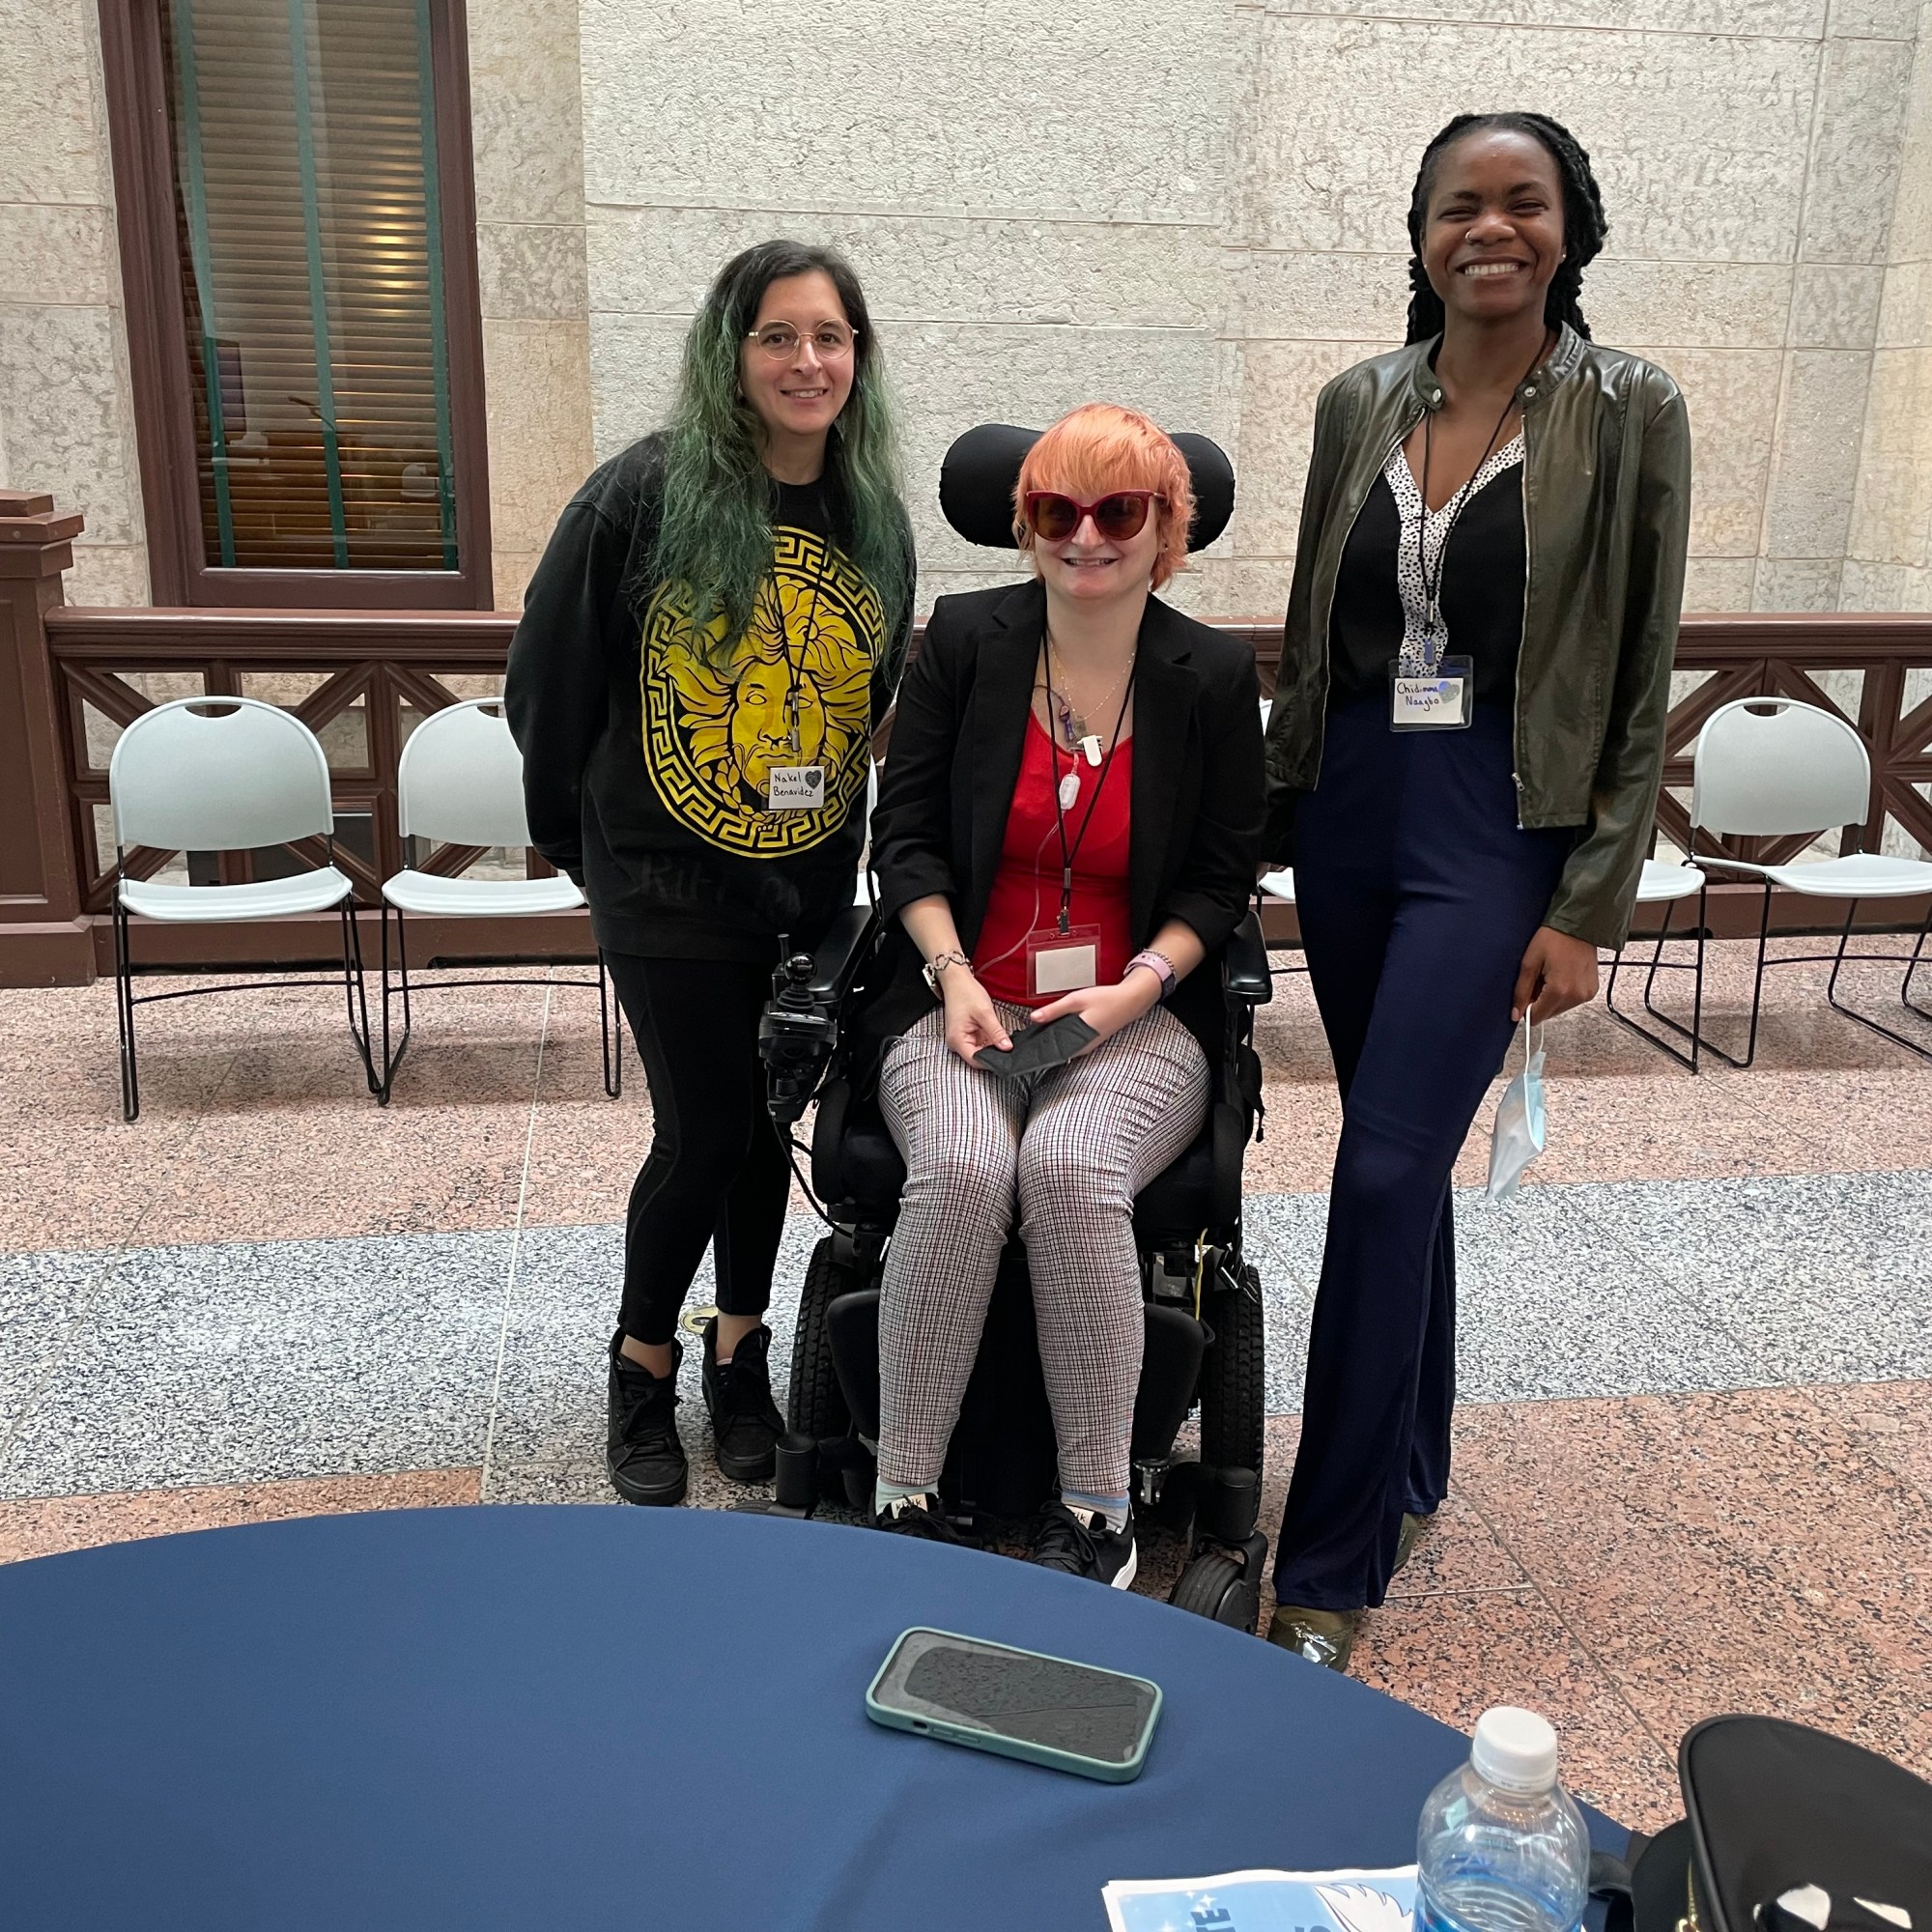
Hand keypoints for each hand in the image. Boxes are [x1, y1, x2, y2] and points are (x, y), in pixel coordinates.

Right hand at [940, 969, 1011, 1065]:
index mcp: (957, 1040)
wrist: (957, 980)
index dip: (992, 1061)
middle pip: (978, 1057)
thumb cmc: (966, 993)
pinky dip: (988, 1039)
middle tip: (1008, 1045)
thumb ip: (996, 1033)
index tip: (1007, 1057)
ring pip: (980, 1050)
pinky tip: (995, 1032)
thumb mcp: (985, 1013)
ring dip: (991, 1045)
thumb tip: (1007, 1048)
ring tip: (1001, 1036)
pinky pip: (979, 1042)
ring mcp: (961, 1038)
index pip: (976, 1061)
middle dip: (993, 1052)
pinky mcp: (966, 1034)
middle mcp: (956, 1042)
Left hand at [1029, 970, 1161, 1053]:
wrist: (1128, 1002)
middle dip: (1040, 1048)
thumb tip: (1033, 1018)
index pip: (1050, 1052)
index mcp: (1077, 1040)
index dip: (1035, 1051)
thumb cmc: (1104, 1000)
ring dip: (1050, 1045)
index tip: (1021, 1049)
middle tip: (1023, 1043)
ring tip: (1033, 1038)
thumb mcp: (1076, 1000)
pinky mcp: (1089, 1042)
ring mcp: (1086, 1047)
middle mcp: (1082, 1048)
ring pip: (1062, 1050)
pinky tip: (1052, 1033)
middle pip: (1055, 1052)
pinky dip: (1060, 1041)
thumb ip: (1054, 1010)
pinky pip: (1070, 1045)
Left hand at [1511, 925, 1598, 1023]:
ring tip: (1551, 974)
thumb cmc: (1554, 938)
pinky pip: (1572, 1000)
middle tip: (1539, 978)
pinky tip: (1562, 975)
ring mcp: (1586, 994)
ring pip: (1560, 1008)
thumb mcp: (1529, 963)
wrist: (1579, 925)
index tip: (1524, 996)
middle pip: (1549, 1013)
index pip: (1538, 1016)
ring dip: (1552, 997)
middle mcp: (1576, 996)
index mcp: (1560, 990)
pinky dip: (1564, 993)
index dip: (1527, 1009)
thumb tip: (1516, 1014)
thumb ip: (1521, 991)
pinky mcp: (1592, 990)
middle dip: (1540, 1001)